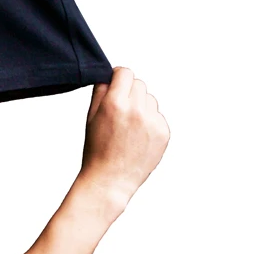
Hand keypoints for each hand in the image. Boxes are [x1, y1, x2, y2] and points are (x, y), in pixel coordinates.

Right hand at [79, 67, 169, 205]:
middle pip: (139, 84)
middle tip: (120, 112)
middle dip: (130, 92)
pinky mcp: (163, 132)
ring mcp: (152, 121)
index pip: (124, 73)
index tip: (116, 85)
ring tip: (128, 128)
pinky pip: (158, 116)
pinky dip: (149, 123)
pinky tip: (137, 138)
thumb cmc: (97, 152)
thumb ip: (100, 92)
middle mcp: (136, 109)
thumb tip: (109, 76)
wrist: (110, 181)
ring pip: (150, 99)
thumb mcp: (90, 119)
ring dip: (141, 107)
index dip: (118, 78)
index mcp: (114, 104)